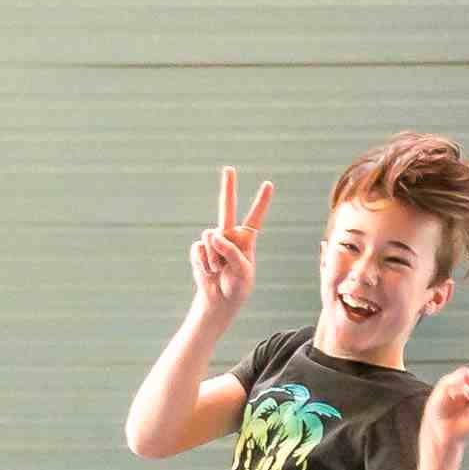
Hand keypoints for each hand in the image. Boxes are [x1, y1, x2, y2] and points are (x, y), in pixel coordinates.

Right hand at [189, 167, 269, 320]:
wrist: (219, 301)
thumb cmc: (237, 287)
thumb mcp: (242, 271)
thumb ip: (230, 251)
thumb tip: (213, 234)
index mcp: (246, 240)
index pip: (255, 217)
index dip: (261, 201)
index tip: (269, 184)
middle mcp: (229, 236)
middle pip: (227, 207)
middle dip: (228, 187)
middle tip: (229, 168)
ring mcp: (213, 242)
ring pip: (209, 236)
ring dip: (213, 257)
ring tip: (218, 271)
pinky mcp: (200, 249)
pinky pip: (199, 249)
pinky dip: (203, 263)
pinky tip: (208, 272)